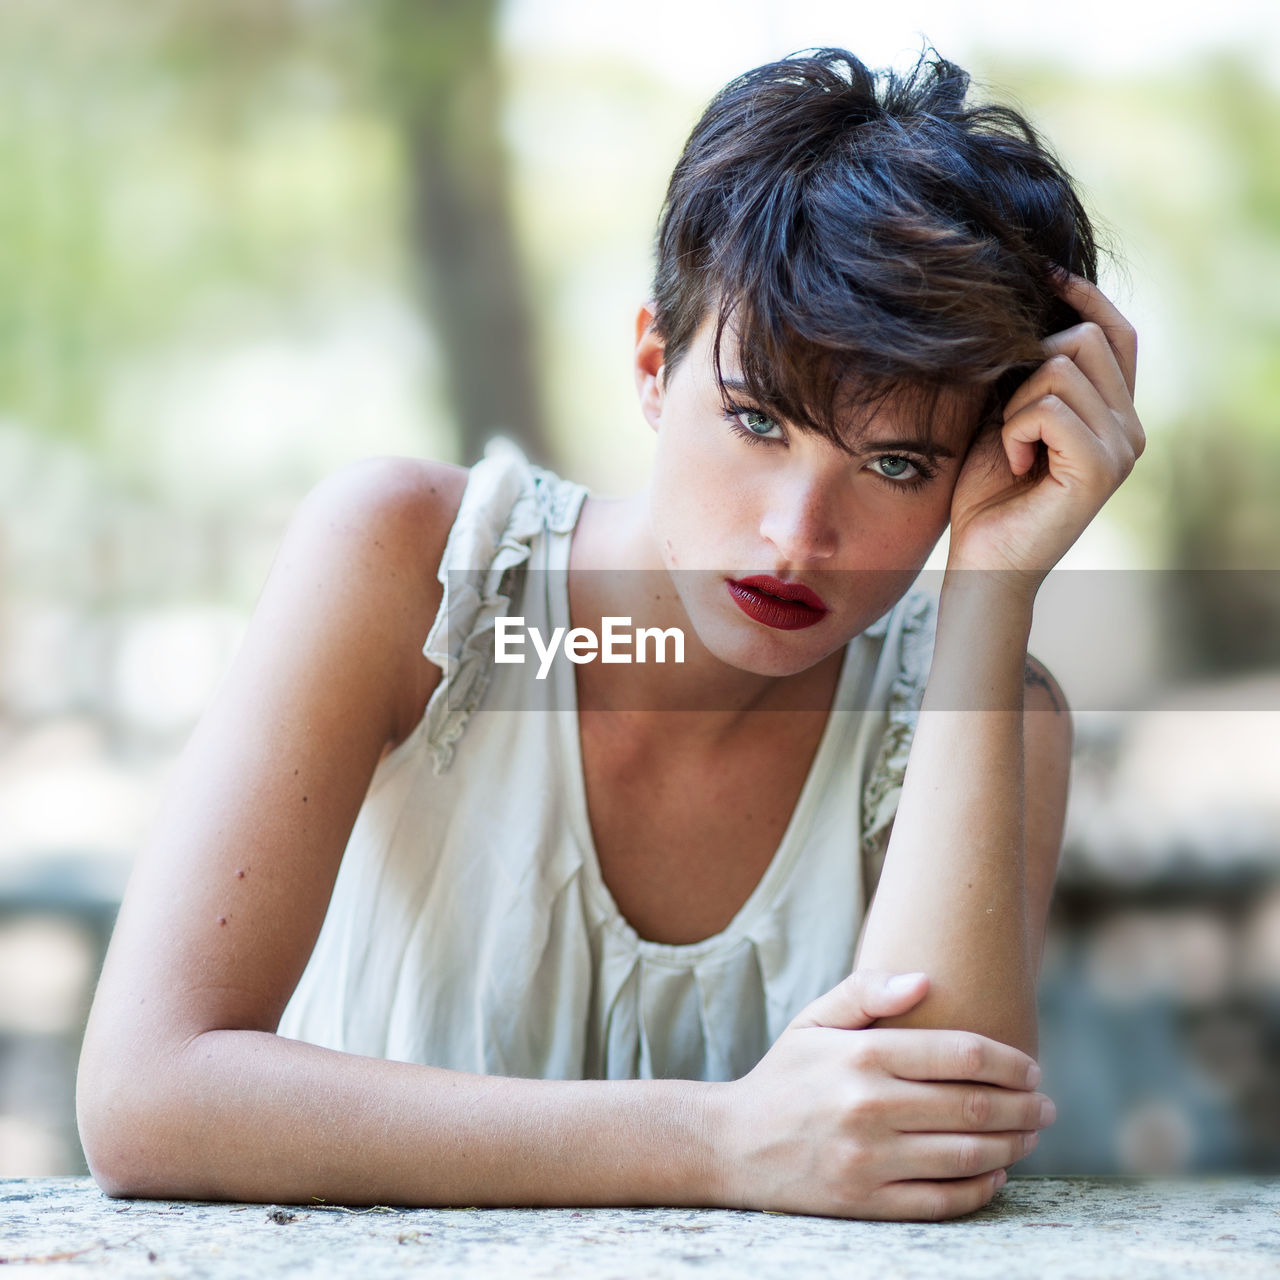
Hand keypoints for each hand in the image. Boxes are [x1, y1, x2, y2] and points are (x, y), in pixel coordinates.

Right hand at [707, 970, 1053, 1220]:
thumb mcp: (813, 1021)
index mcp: (860, 1055)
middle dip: (1023, 1105)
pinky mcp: (867, 1202)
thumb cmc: (785, 1076)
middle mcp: (868, 1106)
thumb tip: (924, 980)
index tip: (1031, 1066)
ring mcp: (868, 1159)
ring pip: (966, 1154)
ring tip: (1031, 1135)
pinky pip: (942, 1200)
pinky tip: (996, 1173)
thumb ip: (865, 992)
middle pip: (972, 1105)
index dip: (1007, 1060)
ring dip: (1012, 1145)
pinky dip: (980, 1188)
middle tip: (1046, 1104)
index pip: (958, 1053)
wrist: (734, 1144)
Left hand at [945, 274, 1143, 588]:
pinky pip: (1049, 408)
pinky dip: (1014, 431)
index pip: (1115, 331)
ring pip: (1061, 368)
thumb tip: (1023, 309)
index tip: (1042, 273)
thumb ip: (1030, 373)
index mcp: (1112, 411)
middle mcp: (1129, 426)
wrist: (982, 561)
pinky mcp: (1102, 467)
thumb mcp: (1005, 416)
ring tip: (1011, 450)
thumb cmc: (985, 493)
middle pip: (1083, 339)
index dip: (1082, 296)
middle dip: (1027, 369)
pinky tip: (1012, 465)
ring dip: (1014, 407)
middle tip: (1007, 423)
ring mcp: (1122, 446)